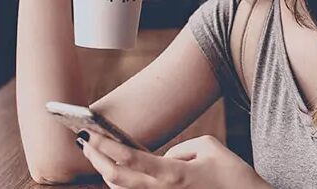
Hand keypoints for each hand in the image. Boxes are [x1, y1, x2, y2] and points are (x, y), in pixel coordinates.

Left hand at [78, 130, 270, 188]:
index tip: (90, 133)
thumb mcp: (209, 147)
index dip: (106, 146)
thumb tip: (163, 158)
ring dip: (106, 172)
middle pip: (116, 179)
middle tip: (85, 142)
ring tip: (97, 153)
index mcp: (172, 174)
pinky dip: (122, 183)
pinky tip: (117, 172)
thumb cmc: (231, 174)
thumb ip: (181, 148)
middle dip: (96, 159)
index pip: (129, 159)